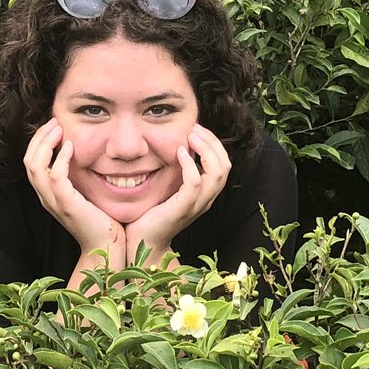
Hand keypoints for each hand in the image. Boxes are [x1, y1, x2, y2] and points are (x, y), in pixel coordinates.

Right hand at [24, 119, 125, 264]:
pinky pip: (55, 177)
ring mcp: (54, 202)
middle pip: (28, 161)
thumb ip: (78, 175)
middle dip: (39, 137)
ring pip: (35, 166)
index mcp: (47, 194)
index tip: (53, 125)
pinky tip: (71, 147)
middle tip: (54, 121)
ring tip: (59, 129)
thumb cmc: (101, 219)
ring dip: (46, 143)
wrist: (106, 245)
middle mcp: (45, 198)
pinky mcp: (67, 205)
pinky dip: (60, 158)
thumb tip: (81, 152)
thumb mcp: (84, 192)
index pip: (31, 162)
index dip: (38, 141)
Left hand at [128, 124, 230, 262]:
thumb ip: (178, 170)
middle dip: (212, 142)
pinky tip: (178, 152)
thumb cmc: (152, 212)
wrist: (143, 240)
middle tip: (194, 128)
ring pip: (217, 173)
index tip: (197, 128)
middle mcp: (206, 199)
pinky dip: (190, 164)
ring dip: (205, 150)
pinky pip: (195, 183)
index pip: (223, 164)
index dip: (214, 143)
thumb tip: (178, 144)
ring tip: (190, 136)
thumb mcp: (170, 187)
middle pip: (225, 166)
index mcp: (206, 193)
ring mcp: (196, 205)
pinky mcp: (182, 209)